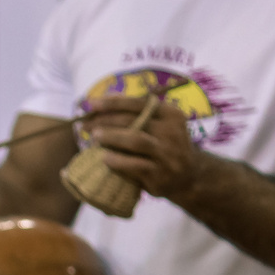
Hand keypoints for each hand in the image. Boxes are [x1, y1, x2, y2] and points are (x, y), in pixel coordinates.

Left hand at [79, 90, 208, 203]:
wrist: (188, 176)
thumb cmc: (164, 146)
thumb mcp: (159, 126)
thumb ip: (138, 113)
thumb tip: (106, 97)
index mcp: (171, 114)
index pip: (139, 103)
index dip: (113, 102)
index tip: (91, 104)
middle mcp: (172, 131)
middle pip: (135, 120)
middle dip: (106, 120)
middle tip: (86, 124)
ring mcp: (167, 153)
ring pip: (136, 140)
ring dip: (112, 136)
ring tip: (94, 136)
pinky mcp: (159, 174)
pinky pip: (135, 165)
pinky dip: (117, 160)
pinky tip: (104, 157)